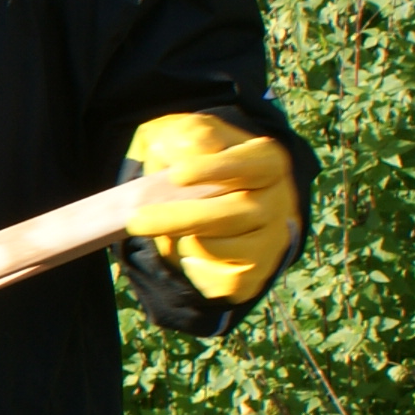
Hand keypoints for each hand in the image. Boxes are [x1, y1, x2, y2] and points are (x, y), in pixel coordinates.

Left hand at [126, 112, 297, 301]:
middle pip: (237, 212)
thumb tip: (185, 154)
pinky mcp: (258, 271)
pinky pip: (228, 280)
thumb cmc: (193, 161)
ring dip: (190, 242)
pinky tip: (187, 256)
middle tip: (137, 221)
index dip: (217, 170)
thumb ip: (190, 136)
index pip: (251, 165)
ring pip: (229, 248)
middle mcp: (277, 202)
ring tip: (169, 232)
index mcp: (267, 162)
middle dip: (184, 217)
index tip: (177, 175)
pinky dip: (200, 270)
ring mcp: (271, 239)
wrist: (203, 199)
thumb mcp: (186, 135)